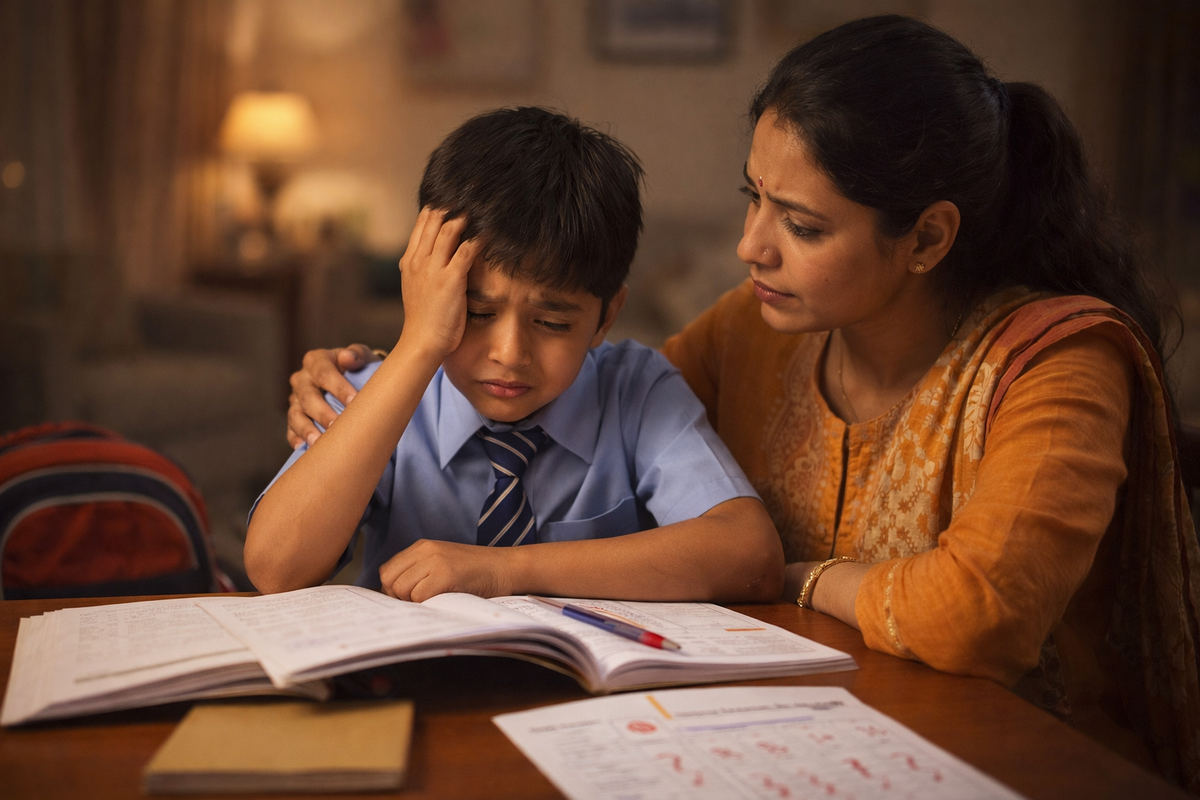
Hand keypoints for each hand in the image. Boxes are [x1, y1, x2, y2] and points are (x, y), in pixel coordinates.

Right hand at [286, 344, 379, 448]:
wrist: (353, 378)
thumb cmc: (358, 367)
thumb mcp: (360, 356)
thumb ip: (356, 354)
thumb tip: (349, 358)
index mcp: (316, 361)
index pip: (324, 373)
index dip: (338, 387)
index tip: (354, 401)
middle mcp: (302, 379)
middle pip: (308, 397)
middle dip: (323, 413)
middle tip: (338, 426)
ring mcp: (295, 399)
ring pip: (295, 415)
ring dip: (307, 429)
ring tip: (319, 443)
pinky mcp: (294, 418)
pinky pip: (290, 430)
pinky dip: (296, 439)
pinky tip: (303, 448)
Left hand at [378, 540, 514, 601]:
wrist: (506, 567)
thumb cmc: (476, 573)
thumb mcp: (443, 564)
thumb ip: (419, 573)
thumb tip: (392, 596)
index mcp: (422, 547)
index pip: (387, 570)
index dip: (392, 589)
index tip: (407, 600)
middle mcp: (425, 550)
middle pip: (390, 580)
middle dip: (400, 598)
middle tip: (420, 604)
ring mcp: (436, 560)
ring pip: (401, 588)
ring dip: (413, 602)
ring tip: (433, 601)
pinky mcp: (446, 574)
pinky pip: (419, 595)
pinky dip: (426, 604)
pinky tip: (442, 602)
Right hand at [396, 207, 482, 360]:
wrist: (421, 343)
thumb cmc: (425, 320)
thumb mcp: (417, 287)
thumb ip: (425, 268)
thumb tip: (440, 254)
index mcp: (410, 260)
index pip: (423, 221)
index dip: (440, 205)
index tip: (458, 196)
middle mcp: (419, 260)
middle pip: (435, 218)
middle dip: (455, 203)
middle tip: (475, 193)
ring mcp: (433, 269)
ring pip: (449, 229)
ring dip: (468, 215)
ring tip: (485, 205)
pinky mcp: (450, 280)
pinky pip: (466, 250)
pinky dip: (481, 238)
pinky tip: (494, 231)